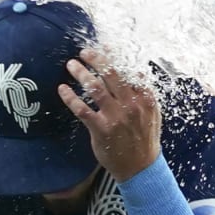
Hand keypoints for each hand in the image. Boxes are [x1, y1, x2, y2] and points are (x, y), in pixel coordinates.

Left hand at [58, 49, 160, 181]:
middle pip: (112, 74)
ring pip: (95, 88)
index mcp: (145, 99)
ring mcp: (116, 117)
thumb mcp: (152, 113)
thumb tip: (135, 72)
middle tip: (85, 52)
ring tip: (72, 65)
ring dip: (81, 73)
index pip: (130, 70)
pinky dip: (70, 97)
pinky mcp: (101, 130)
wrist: (141, 168)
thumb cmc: (145, 139)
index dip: (116, 56)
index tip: (105, 46)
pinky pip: (82, 109)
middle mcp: (131, 105)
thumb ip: (143, 93)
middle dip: (96, 59)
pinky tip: (62, 89)